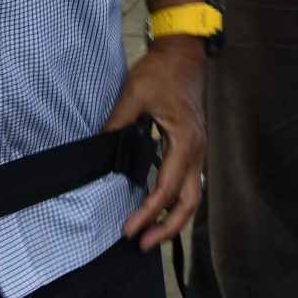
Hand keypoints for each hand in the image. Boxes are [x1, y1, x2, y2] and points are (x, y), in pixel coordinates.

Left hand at [107, 39, 206, 250]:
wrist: (184, 52)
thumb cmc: (162, 71)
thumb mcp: (135, 92)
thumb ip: (117, 122)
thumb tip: (99, 148)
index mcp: (184, 140)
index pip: (166, 188)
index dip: (147, 212)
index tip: (128, 229)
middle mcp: (196, 149)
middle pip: (189, 201)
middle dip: (167, 227)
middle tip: (142, 245)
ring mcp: (198, 148)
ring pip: (192, 195)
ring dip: (173, 218)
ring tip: (150, 235)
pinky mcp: (193, 146)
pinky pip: (189, 182)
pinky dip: (175, 201)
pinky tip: (158, 207)